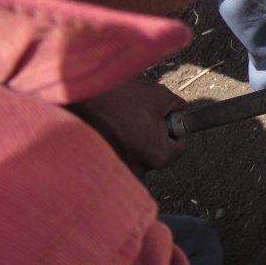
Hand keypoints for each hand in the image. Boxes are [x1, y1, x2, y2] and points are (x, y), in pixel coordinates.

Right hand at [69, 79, 186, 174]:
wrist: (84, 98)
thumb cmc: (125, 98)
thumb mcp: (161, 96)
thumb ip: (178, 106)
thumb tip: (181, 110)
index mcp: (160, 155)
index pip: (178, 148)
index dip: (173, 130)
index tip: (162, 119)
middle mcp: (141, 169)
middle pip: (156, 154)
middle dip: (153, 137)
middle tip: (139, 116)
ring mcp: (120, 169)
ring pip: (137, 154)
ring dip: (135, 141)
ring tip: (122, 120)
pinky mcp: (102, 164)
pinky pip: (119, 154)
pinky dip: (117, 143)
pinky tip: (110, 126)